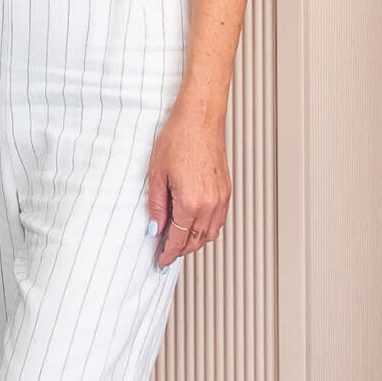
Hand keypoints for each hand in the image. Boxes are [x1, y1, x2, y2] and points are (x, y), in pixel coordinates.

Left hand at [144, 105, 229, 269]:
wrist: (200, 119)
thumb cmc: (178, 139)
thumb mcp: (156, 174)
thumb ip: (156, 206)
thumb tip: (155, 228)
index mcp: (190, 202)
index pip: (179, 240)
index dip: (168, 254)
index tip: (161, 261)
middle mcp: (210, 204)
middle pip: (195, 241)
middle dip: (180, 250)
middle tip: (165, 251)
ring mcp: (221, 198)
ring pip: (209, 234)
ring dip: (194, 242)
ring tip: (177, 239)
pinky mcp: (226, 191)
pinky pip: (219, 221)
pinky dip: (206, 229)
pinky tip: (194, 225)